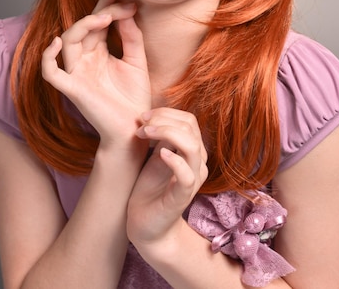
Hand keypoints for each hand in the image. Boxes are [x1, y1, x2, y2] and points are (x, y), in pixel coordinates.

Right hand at [41, 0, 151, 147]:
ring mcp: (76, 73)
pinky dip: (48, 57)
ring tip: (106, 17)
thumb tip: (127, 9)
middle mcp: (84, 59)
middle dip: (102, 9)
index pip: (98, 20)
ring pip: (68, 41)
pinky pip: (50, 72)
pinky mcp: (72, 89)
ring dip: (84, 25)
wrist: (136, 128)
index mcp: (98, 51)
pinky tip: (57, 42)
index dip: (106, 1)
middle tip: (123, 1)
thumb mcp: (137, 61)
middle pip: (84, 26)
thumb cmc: (134, 98)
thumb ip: (131, 37)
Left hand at [127, 108, 207, 246]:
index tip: (143, 116)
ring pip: (192, 146)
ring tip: (145, 133)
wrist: (145, 225)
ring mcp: (192, 180)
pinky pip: (186, 175)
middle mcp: (198, 163)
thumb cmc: (150, 188)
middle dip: (163, 119)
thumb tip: (154, 114)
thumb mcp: (156, 155)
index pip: (189, 120)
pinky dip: (174, 159)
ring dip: (166, 133)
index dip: (166, 112)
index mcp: (193, 151)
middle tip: (141, 124)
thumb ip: (161, 136)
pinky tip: (159, 154)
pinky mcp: (183, 197)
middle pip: (191, 127)